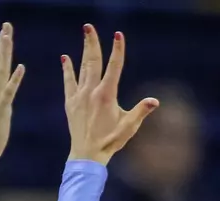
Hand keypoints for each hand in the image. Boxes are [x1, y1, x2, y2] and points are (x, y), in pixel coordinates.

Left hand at [62, 26, 157, 165]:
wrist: (86, 155)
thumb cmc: (110, 141)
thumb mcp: (129, 126)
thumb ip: (141, 111)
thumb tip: (155, 101)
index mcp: (106, 95)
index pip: (114, 66)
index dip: (117, 50)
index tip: (118, 35)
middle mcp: (91, 92)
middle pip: (93, 61)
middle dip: (92, 42)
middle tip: (88, 27)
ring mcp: (79, 96)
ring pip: (81, 68)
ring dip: (83, 50)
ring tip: (84, 34)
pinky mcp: (71, 103)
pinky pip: (68, 82)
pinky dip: (67, 70)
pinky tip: (65, 58)